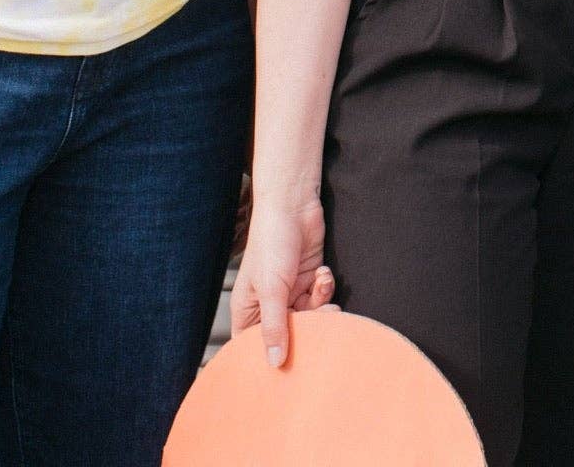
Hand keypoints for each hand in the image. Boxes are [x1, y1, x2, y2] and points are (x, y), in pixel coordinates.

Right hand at [231, 193, 335, 367]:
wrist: (294, 206)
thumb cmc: (271, 241)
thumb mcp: (272, 289)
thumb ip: (275, 326)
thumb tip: (275, 362)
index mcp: (248, 309)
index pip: (253, 345)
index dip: (269, 356)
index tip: (289, 367)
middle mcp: (268, 304)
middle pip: (288, 334)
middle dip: (307, 329)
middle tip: (320, 323)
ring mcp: (290, 292)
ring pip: (310, 317)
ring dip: (321, 305)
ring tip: (320, 287)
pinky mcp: (308, 280)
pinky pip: (320, 297)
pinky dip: (324, 288)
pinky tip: (321, 273)